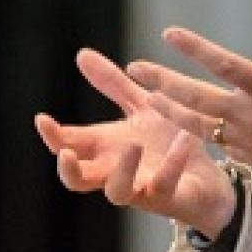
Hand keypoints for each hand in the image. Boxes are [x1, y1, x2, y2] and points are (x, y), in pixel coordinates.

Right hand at [35, 48, 235, 235]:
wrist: (209, 176)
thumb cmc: (167, 143)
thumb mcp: (140, 106)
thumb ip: (112, 84)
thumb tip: (81, 54)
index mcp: (105, 149)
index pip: (69, 145)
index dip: (52, 135)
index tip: (42, 118)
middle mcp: (116, 172)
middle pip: (78, 180)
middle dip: (68, 169)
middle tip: (65, 152)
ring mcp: (140, 188)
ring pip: (117, 192)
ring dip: (123, 170)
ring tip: (133, 145)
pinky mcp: (168, 198)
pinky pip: (164, 185)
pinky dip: (172, 164)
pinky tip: (183, 140)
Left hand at [128, 0, 251, 205]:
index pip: (224, 63)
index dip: (195, 48)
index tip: (169, 34)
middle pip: (197, 97)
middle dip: (162, 82)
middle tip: (134, 69)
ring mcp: (248, 139)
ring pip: (198, 124)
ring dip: (170, 110)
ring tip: (145, 98)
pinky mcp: (251, 157)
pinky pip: (215, 142)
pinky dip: (194, 132)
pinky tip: (179, 122)